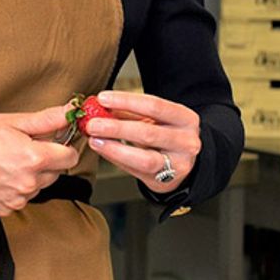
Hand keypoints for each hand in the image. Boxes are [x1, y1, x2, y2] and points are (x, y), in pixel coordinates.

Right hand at [0, 107, 78, 217]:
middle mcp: (28, 183)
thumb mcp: (10, 121)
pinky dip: (15, 188)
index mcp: (33, 158)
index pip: (70, 157)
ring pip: (38, 187)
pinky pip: (21, 199)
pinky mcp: (4, 209)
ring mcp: (16, 199)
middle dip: (45, 160)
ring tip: (6, 161)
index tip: (52, 141)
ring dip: (30, 176)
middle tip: (21, 148)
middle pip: (55, 173)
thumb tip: (70, 112)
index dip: (62, 146)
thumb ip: (46, 119)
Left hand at [84, 90, 200, 192]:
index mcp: (185, 118)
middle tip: (92, 124)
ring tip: (95, 140)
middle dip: (116, 128)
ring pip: (144, 158)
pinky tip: (104, 150)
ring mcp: (179, 164)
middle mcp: (187, 141)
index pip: (154, 105)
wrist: (181, 163)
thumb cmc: (164, 135)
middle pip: (147, 133)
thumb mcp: (153, 119)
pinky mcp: (167, 181)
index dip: (126, 101)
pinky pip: (137, 170)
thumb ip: (128, 112)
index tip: (102, 99)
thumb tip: (98, 106)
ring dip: (114, 148)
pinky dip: (117, 159)